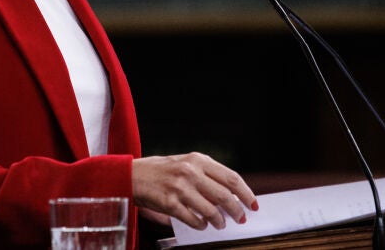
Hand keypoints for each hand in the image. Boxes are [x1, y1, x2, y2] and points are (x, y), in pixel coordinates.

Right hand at [132, 153, 257, 230]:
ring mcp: (180, 187)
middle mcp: (191, 171)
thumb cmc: (161, 171)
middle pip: (225, 195)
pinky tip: (202, 225)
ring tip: (220, 225)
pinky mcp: (169, 203)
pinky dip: (201, 225)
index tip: (253, 204)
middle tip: (240, 218)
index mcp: (198, 160)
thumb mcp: (186, 164)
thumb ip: (206, 175)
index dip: (246, 193)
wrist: (131, 175)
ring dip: (219, 221)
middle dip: (237, 210)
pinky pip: (193, 219)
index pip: (231, 177)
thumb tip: (230, 196)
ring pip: (211, 210)